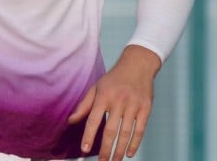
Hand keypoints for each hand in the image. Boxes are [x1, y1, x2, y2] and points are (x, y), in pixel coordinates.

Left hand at [68, 45, 159, 160]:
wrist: (138, 64)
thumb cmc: (114, 78)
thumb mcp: (96, 87)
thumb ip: (84, 105)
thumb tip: (71, 121)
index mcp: (103, 96)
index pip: (94, 119)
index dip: (88, 135)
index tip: (84, 149)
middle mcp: (118, 101)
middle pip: (111, 130)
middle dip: (105, 149)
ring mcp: (133, 105)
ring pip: (126, 133)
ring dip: (120, 150)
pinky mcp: (146, 108)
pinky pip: (140, 130)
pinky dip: (135, 143)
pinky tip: (129, 153)